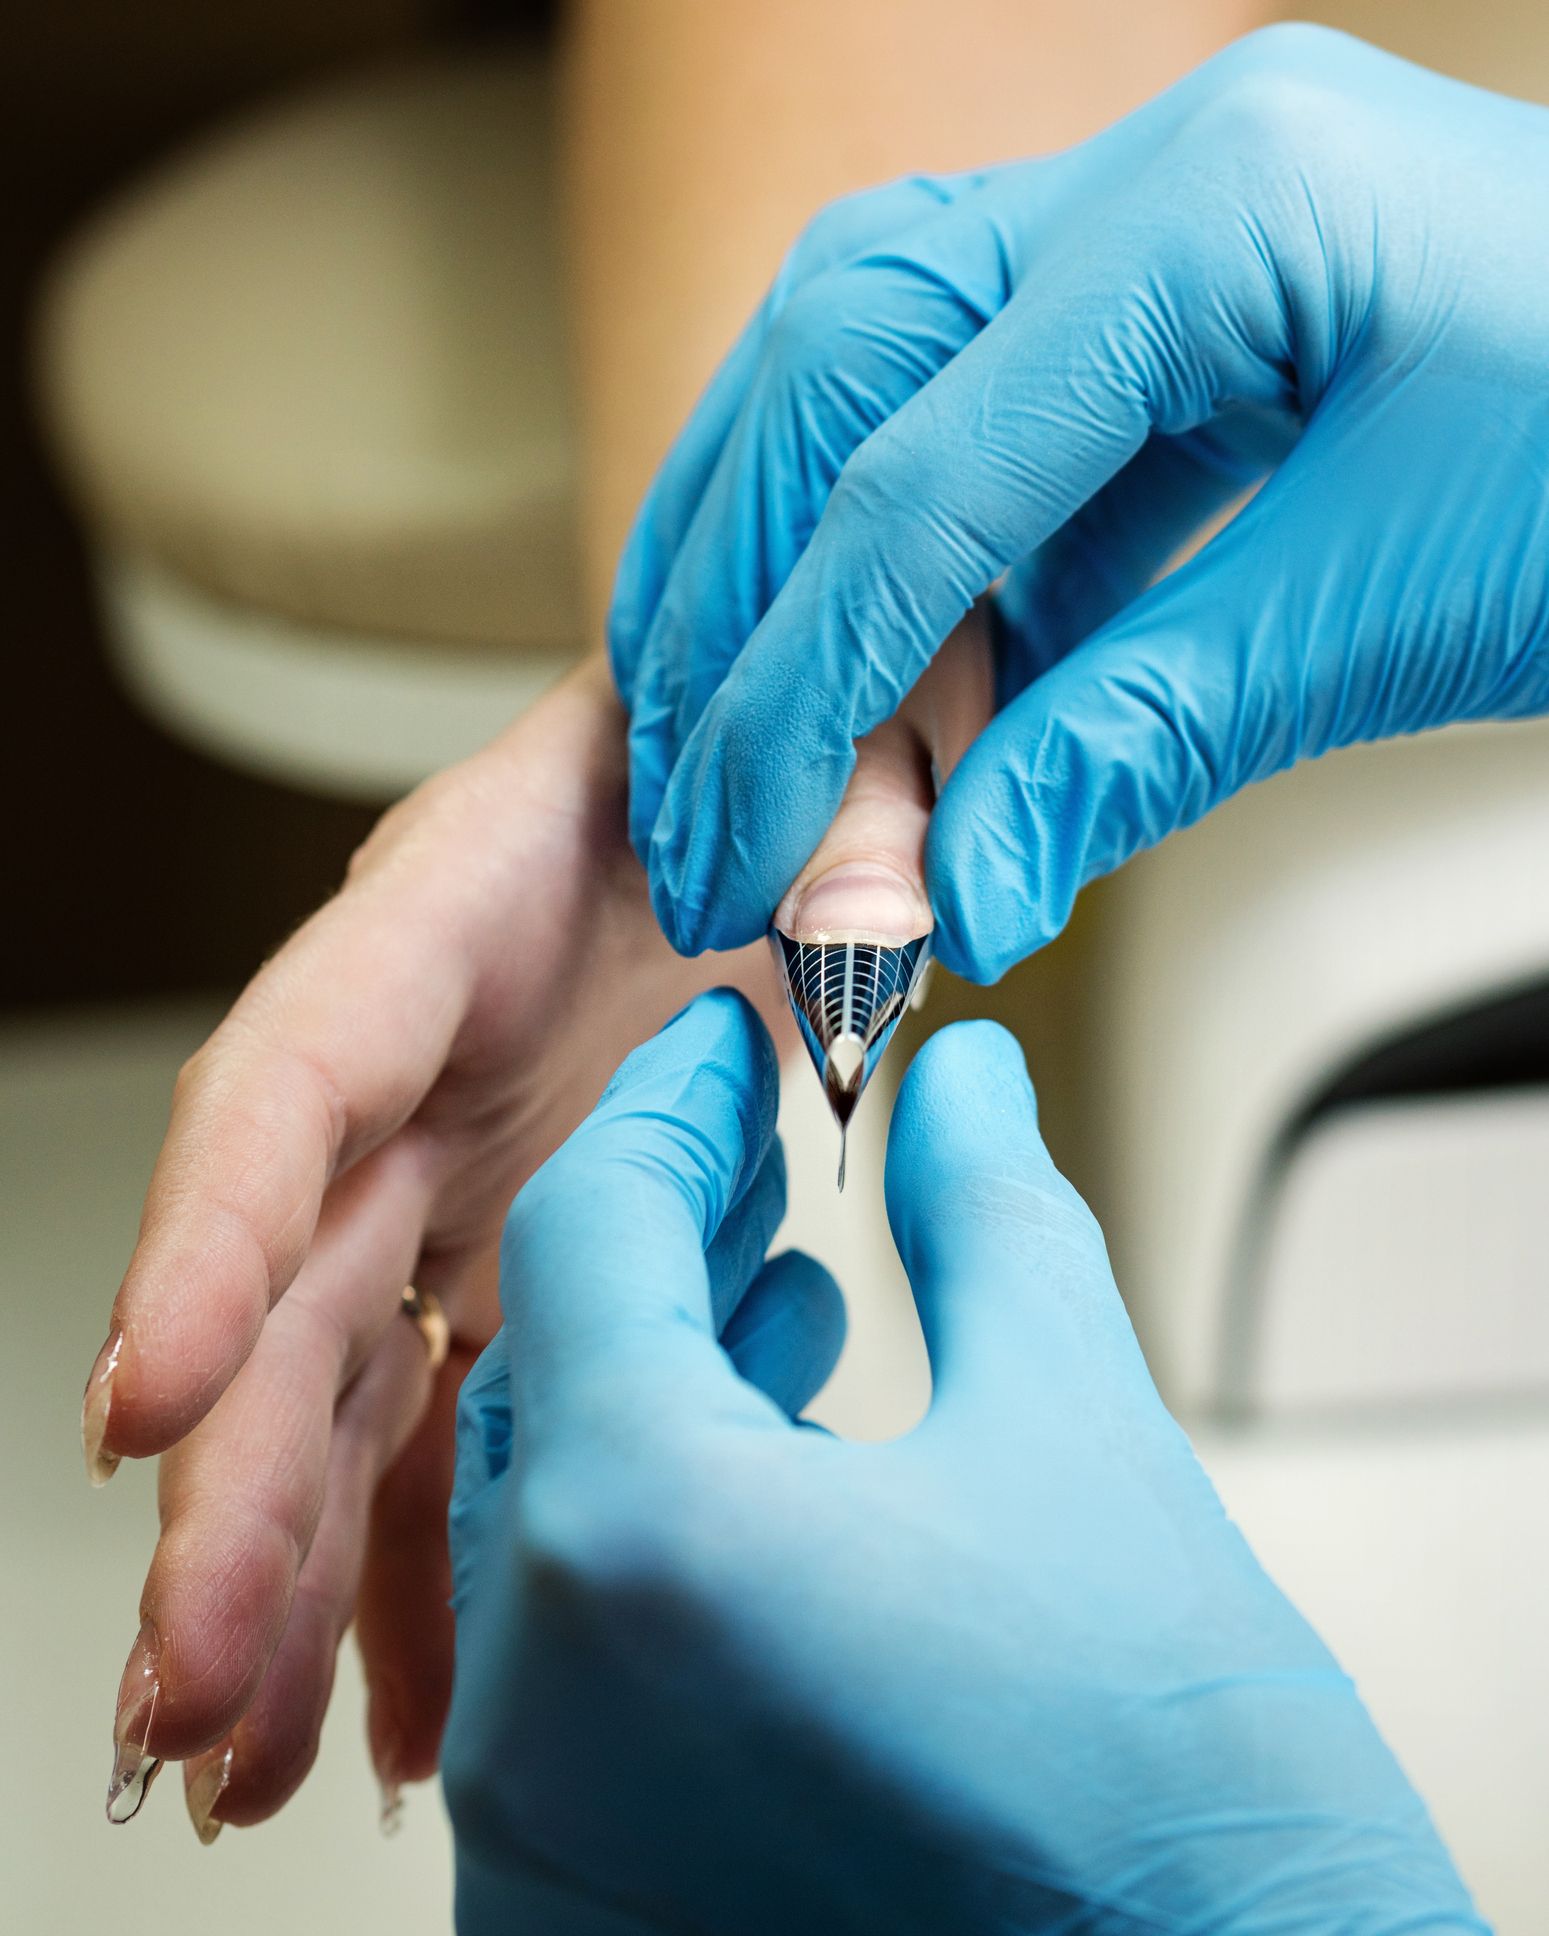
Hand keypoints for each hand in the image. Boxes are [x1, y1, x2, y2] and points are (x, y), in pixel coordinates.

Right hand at [84, 660, 781, 1836]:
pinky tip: (414, 1699)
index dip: (209, 1228)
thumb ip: (854, 802)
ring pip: (348, 1385)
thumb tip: (869, 911)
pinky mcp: (531, 1246)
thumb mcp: (852, 720)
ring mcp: (469, 1167)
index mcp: (462, 912)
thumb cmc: (802, 716)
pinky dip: (432, 1560)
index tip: (148, 1400)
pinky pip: (460, 1420)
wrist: (812, 750)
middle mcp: (430, 1064)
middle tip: (192, 1692)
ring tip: (256, 1759)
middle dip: (235, 1488)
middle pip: (298, 1279)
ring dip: (299, 1573)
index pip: (304, 1064)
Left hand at [443, 990, 1482, 1932]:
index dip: (674, 1113)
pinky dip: (647, 1543)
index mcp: (648, 1546)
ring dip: (661, 1388)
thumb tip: (962, 1088)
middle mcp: (544, 1704)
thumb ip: (990, 1220)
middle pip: (549, 1370)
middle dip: (666, 1244)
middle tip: (764, 1162)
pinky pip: (560, 1665)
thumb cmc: (1182, 1823)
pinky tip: (767, 1479)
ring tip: (793, 1303)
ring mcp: (541, 1829)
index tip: (734, 1054)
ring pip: (546, 1519)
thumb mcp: (1085, 1438)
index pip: (595, 1237)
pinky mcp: (574, 1907)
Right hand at [617, 25, 1548, 977]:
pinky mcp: (1147, 308)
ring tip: (706, 732)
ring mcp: (1141, 222)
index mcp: (1219, 207)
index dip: (803, 694)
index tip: (742, 857)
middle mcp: (1149, 178)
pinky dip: (876, 560)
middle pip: (827, 366)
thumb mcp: (1392, 619)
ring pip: (848, 365)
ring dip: (761, 561)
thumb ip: (1139, 739)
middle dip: (733, 605)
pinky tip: (841, 670)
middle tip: (691, 800)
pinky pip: (948, 415)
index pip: (918, 474)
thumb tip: (956, 889)